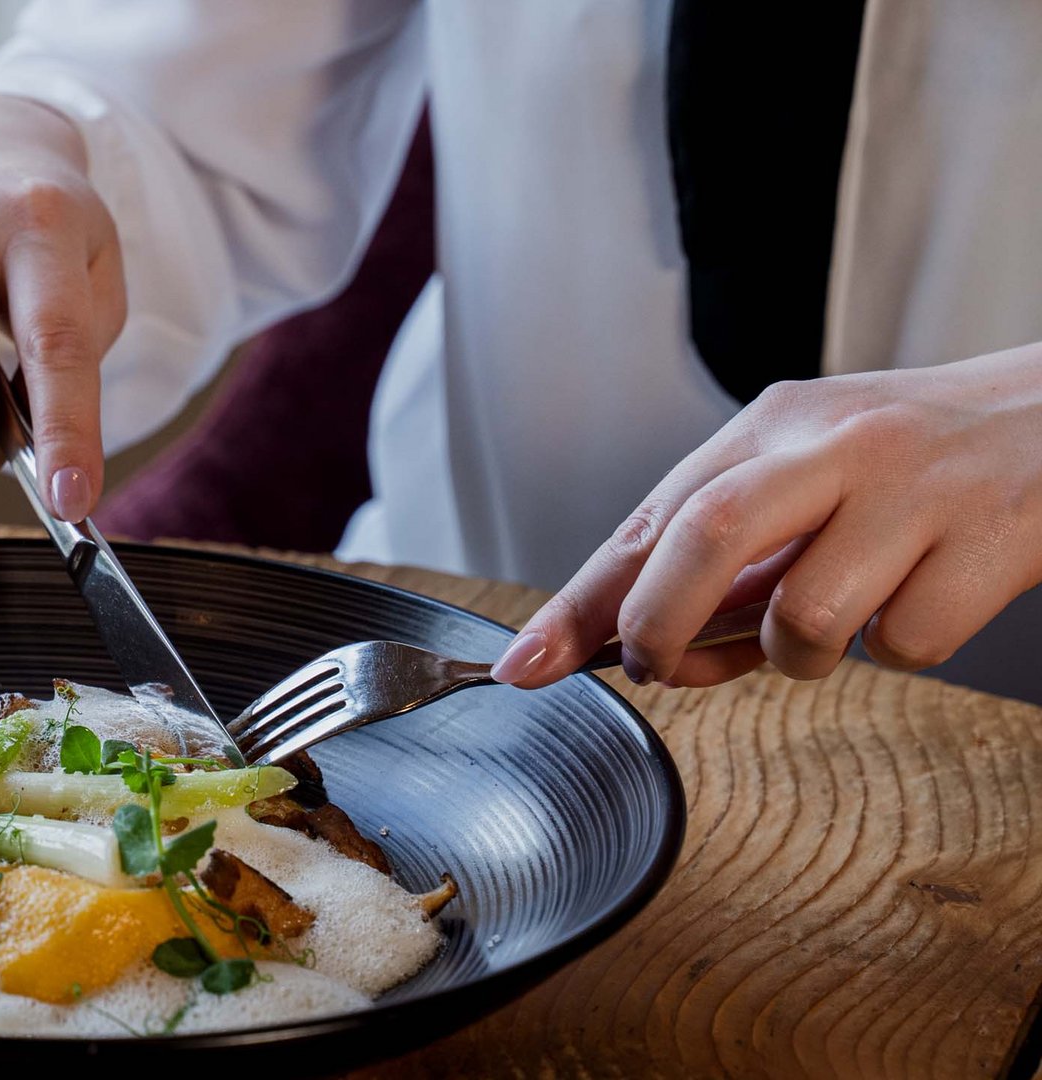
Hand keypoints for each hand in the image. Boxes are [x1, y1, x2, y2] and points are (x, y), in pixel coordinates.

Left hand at [491, 343, 1041, 688]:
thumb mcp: (813, 469)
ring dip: (800, 657)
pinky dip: (904, 647)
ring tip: (840, 620)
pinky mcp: (994, 540)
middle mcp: (838, 444)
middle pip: (705, 537)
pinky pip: (907, 644)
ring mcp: (917, 491)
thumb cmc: (922, 457)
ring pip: (807, 617)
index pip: (650, 518)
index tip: (523, 663)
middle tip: (659, 669)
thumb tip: (643, 644)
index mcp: (775, 425)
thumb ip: (732, 547)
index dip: (579, 601)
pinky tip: (927, 598)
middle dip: (660, 625)